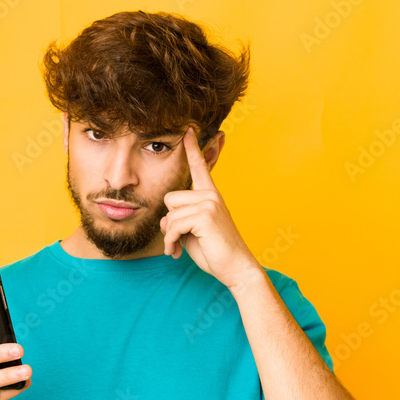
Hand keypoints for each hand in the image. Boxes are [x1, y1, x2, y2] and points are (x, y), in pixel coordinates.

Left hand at [160, 126, 259, 289]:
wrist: (236, 268)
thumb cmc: (215, 253)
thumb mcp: (192, 232)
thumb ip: (179, 219)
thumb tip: (163, 218)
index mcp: (211, 196)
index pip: (200, 168)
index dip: (193, 148)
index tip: (188, 130)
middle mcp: (211, 195)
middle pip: (170, 198)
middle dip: (170, 222)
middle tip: (179, 238)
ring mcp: (209, 203)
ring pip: (169, 213)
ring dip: (169, 235)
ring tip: (178, 247)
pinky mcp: (205, 216)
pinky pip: (172, 225)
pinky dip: (170, 242)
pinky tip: (177, 252)